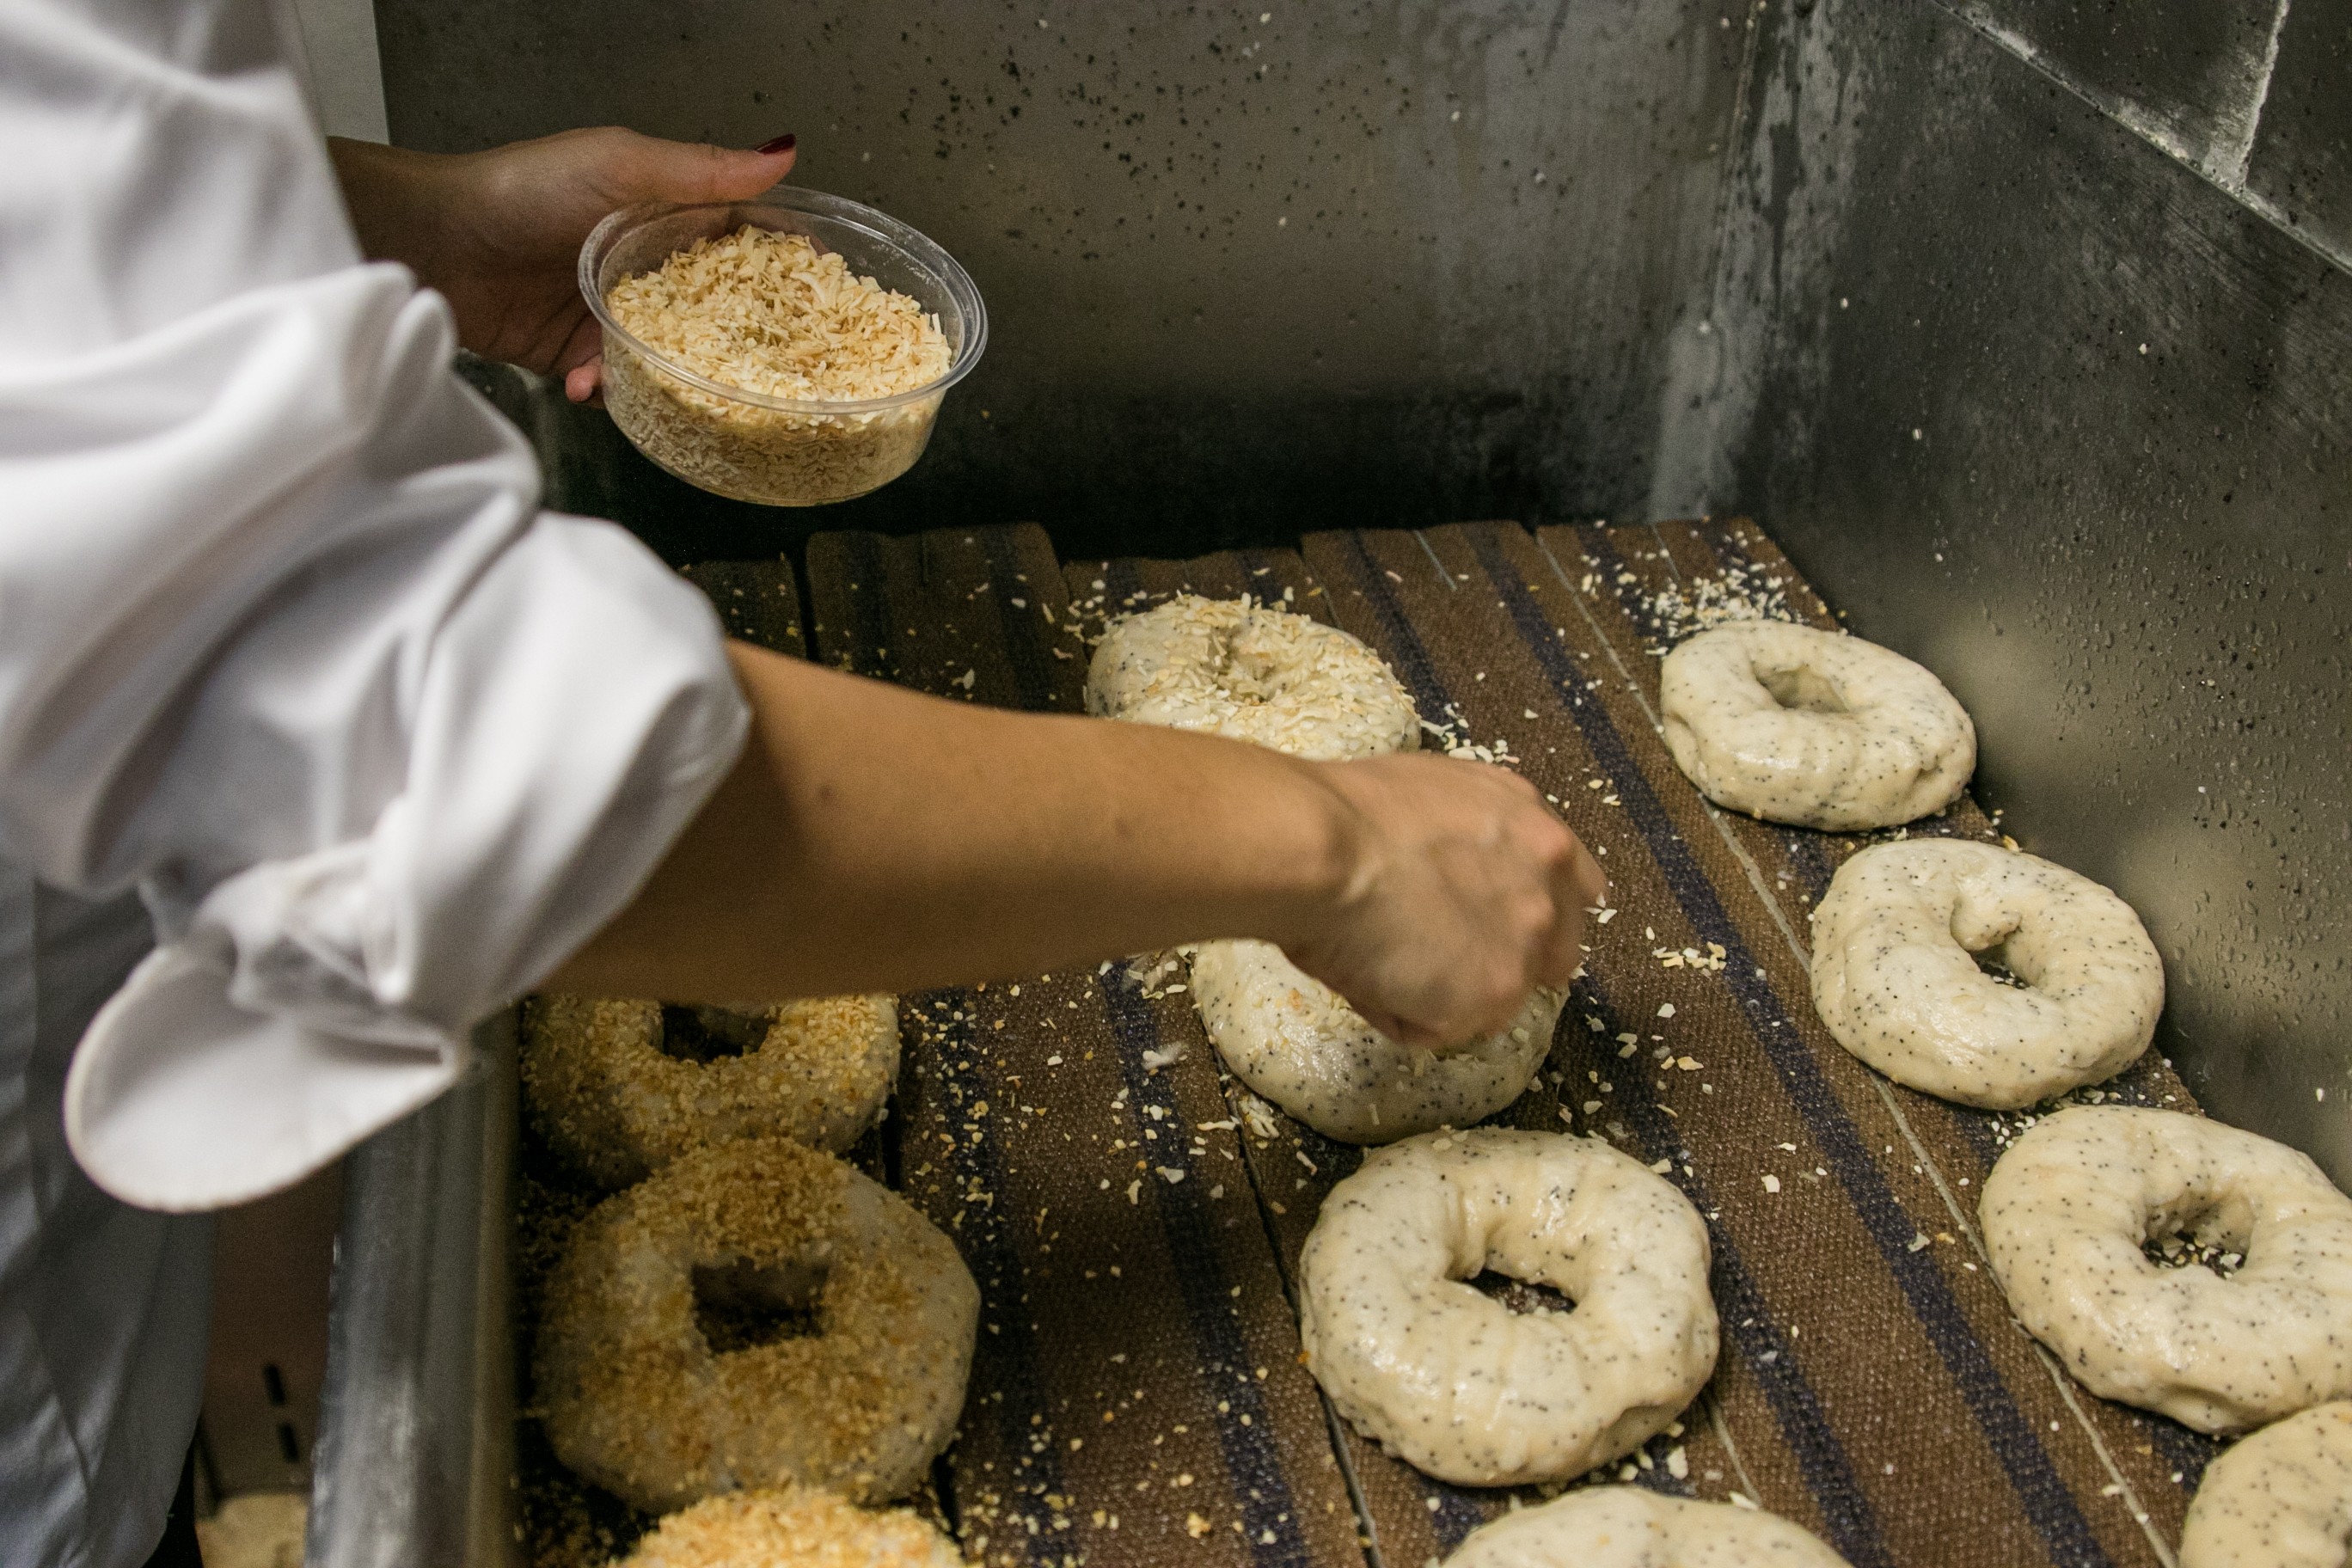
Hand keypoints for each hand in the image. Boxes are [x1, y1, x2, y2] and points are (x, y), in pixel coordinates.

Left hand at [327, 128, 797, 401]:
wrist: (434, 244)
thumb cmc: (520, 190)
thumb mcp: (620, 165)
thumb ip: (701, 170)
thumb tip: (782, 153)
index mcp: (662, 212)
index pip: (741, 237)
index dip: (784, 261)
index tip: (826, 289)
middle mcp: (644, 265)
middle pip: (716, 307)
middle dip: (744, 335)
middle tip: (778, 363)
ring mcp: (613, 314)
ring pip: (672, 357)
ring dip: (675, 374)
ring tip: (684, 386)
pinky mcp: (577, 356)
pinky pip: (617, 385)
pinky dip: (611, 391)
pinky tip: (593, 383)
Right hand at [1281, 754, 1608, 1048]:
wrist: (1321, 847)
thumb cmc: (1352, 809)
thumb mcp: (1445, 793)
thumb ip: (1480, 835)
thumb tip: (1463, 868)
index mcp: (1539, 835)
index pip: (1579, 889)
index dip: (1537, 910)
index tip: (1500, 920)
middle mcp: (1549, 894)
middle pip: (1555, 957)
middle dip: (1505, 964)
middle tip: (1440, 958)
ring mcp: (1522, 952)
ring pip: (1493, 1001)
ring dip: (1445, 994)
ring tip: (1380, 959)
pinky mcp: (1487, 1000)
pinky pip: (1439, 1028)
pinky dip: (1400, 1015)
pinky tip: (1365, 975)